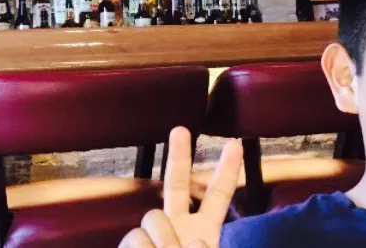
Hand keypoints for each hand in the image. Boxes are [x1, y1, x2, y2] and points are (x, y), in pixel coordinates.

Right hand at [119, 126, 242, 247]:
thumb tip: (196, 240)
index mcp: (205, 231)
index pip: (217, 195)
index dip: (226, 171)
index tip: (234, 145)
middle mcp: (179, 227)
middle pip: (177, 184)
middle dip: (179, 156)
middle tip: (180, 129)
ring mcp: (154, 234)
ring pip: (153, 217)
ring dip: (161, 242)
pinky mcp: (131, 244)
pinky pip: (135, 237)